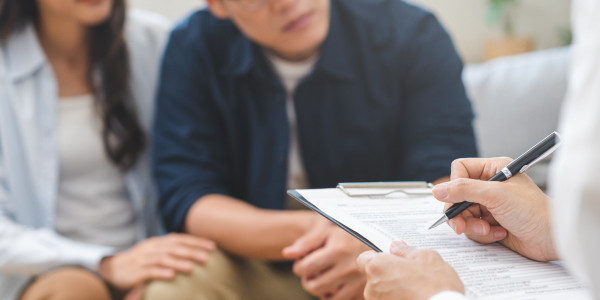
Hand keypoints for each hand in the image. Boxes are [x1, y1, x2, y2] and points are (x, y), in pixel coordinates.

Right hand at [99, 233, 214, 289]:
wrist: (112, 269)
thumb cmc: (141, 262)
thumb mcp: (156, 253)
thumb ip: (173, 251)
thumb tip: (197, 253)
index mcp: (159, 242)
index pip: (180, 239)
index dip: (196, 241)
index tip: (213, 246)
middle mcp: (152, 247)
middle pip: (174, 248)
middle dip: (192, 251)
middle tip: (207, 257)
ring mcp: (143, 259)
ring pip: (163, 258)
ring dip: (179, 262)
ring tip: (192, 268)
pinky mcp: (135, 271)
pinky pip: (149, 271)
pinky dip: (161, 272)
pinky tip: (171, 276)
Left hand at [282, 217, 367, 299]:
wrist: (375, 242)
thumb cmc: (346, 235)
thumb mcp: (327, 232)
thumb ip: (306, 242)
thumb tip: (287, 253)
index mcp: (338, 250)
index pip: (306, 267)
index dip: (298, 266)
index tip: (302, 262)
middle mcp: (348, 267)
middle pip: (313, 285)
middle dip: (306, 279)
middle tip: (310, 270)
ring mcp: (356, 282)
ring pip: (323, 295)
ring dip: (317, 288)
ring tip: (320, 275)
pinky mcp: (360, 291)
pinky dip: (329, 295)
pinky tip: (331, 283)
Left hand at [357, 241, 463, 299]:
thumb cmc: (436, 287)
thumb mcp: (426, 258)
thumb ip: (406, 250)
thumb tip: (396, 246)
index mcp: (378, 267)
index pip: (364, 259)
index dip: (376, 258)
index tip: (390, 258)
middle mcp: (373, 287)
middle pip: (375, 277)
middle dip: (389, 275)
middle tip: (410, 274)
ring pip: (382, 292)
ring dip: (394, 289)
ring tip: (416, 289)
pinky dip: (398, 299)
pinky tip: (415, 298)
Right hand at [433, 157, 557, 260]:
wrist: (552, 239)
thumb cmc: (534, 211)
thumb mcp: (496, 195)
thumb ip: (464, 190)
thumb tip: (438, 190)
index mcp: (494, 169)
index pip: (460, 170)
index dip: (455, 185)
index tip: (455, 199)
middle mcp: (490, 186)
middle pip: (457, 195)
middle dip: (461, 213)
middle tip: (460, 225)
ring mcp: (490, 205)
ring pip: (462, 214)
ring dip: (473, 226)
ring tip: (488, 230)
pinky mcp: (491, 223)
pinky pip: (472, 228)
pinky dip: (482, 234)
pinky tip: (499, 234)